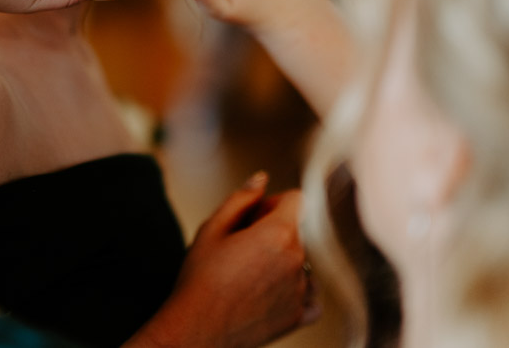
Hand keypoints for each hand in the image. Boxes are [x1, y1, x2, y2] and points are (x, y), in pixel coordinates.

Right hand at [139, 174, 317, 347]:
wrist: (197, 328)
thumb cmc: (200, 280)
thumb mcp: (212, 228)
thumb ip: (241, 198)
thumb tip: (260, 179)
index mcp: (278, 233)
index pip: (296, 199)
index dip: (273, 203)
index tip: (255, 216)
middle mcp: (296, 260)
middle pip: (296, 231)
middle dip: (274, 232)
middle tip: (242, 247)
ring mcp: (300, 291)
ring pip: (302, 263)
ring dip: (284, 262)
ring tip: (251, 274)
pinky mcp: (298, 316)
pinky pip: (311, 298)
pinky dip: (297, 293)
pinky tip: (271, 293)